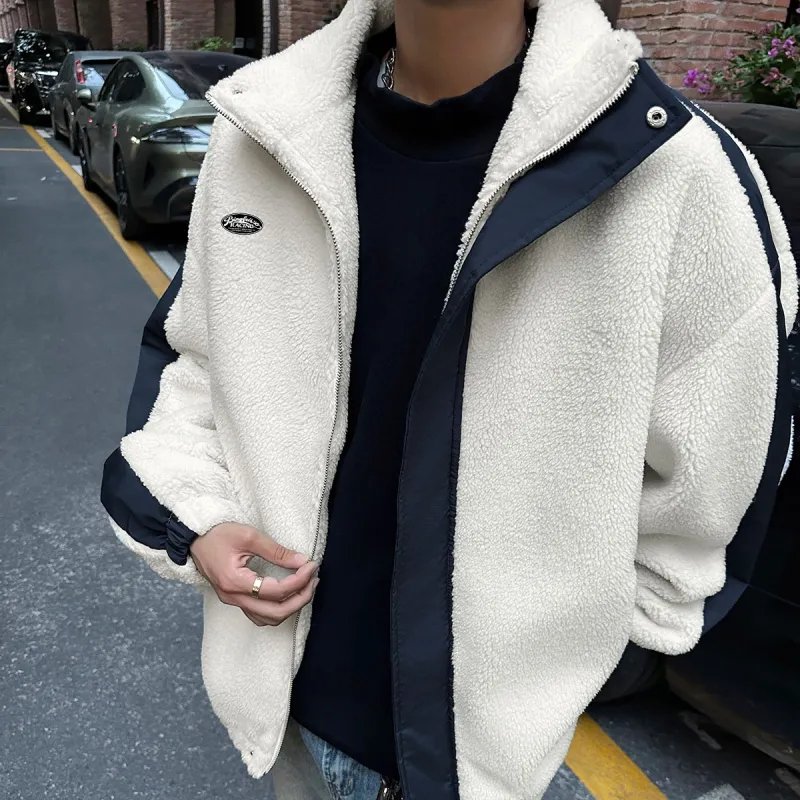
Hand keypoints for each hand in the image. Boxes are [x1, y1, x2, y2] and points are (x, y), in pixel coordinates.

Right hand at [190, 522, 318, 626]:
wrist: (194, 538)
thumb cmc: (218, 534)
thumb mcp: (249, 536)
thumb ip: (276, 551)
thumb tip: (301, 561)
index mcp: (235, 582)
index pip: (276, 591)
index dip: (299, 580)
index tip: (311, 565)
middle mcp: (233, 597)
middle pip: (275, 613)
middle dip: (300, 598)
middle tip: (313, 580)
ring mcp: (232, 601)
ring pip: (267, 618)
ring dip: (290, 607)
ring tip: (305, 587)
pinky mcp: (234, 599)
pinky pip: (259, 615)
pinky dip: (277, 609)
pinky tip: (288, 595)